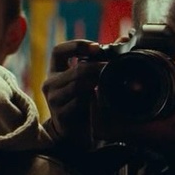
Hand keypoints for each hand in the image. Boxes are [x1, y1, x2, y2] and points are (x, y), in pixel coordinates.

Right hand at [41, 40, 106, 155]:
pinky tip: (102, 99)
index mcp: (55, 71)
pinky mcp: (61, 115)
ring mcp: (54, 100)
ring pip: (78, 85)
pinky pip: (79, 103)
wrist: (75, 135)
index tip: (97, 47)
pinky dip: (93, 100)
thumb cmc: (84, 104)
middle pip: (76, 70)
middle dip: (97, 67)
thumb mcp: (89, 81)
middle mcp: (50, 84)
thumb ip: (101, 60)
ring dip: (97, 83)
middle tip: (113, 67)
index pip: (59, 51)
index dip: (77, 45)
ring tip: (110, 82)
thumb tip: (124, 40)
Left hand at [96, 57, 174, 170]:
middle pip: (100, 127)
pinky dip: (108, 115)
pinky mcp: (136, 135)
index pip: (108, 127)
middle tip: (97, 84)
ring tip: (102, 89)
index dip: (97, 108)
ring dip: (99, 112)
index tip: (98, 88)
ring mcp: (134, 137)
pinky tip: (114, 97)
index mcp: (144, 131)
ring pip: (104, 129)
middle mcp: (135, 136)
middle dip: (94, 107)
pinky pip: (114, 128)